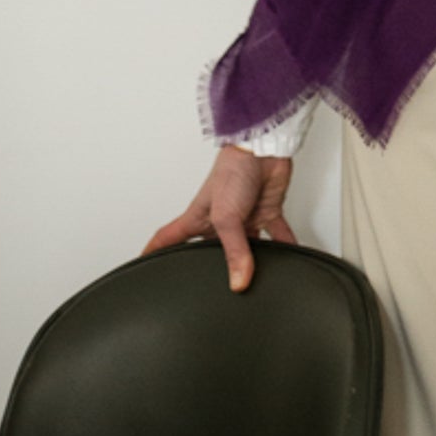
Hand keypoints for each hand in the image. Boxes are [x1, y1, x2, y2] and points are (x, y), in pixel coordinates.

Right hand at [140, 145, 299, 292]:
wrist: (264, 147)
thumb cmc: (233, 170)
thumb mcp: (226, 217)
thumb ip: (234, 252)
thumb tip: (239, 283)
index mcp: (198, 218)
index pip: (169, 238)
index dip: (155, 251)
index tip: (144, 264)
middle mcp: (219, 220)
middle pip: (211, 250)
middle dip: (211, 268)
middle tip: (209, 288)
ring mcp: (244, 216)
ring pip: (247, 248)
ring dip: (254, 262)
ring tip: (257, 283)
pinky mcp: (266, 211)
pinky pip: (277, 235)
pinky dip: (286, 247)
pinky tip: (290, 260)